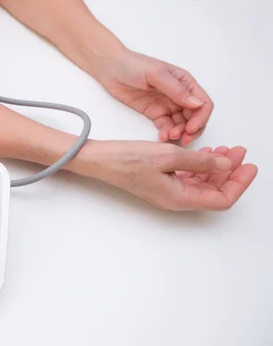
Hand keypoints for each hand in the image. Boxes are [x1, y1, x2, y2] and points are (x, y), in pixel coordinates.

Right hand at [86, 141, 256, 210]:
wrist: (100, 160)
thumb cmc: (127, 159)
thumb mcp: (168, 156)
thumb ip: (200, 162)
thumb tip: (226, 165)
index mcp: (179, 198)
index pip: (221, 199)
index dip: (239, 184)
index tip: (249, 166)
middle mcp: (175, 199)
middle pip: (213, 192)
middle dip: (231, 173)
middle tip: (240, 152)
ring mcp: (167, 191)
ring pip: (202, 185)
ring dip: (216, 169)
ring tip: (226, 150)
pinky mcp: (160, 181)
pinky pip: (188, 178)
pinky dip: (200, 166)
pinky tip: (204, 153)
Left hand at [95, 50, 212, 144]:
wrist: (109, 68)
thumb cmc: (132, 65)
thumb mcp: (156, 75)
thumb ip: (176, 90)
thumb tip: (197, 104)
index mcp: (184, 82)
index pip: (203, 103)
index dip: (201, 118)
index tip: (191, 128)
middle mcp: (179, 94)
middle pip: (194, 117)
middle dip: (191, 130)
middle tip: (183, 140)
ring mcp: (167, 104)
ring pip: (181, 123)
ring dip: (179, 133)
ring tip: (169, 137)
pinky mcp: (154, 112)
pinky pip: (165, 126)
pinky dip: (166, 133)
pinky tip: (162, 137)